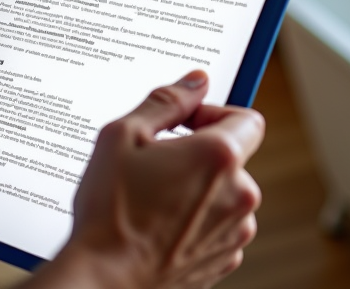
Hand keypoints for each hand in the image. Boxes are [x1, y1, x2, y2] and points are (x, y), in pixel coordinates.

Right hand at [35, 71, 263, 288]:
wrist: (103, 278)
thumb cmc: (110, 210)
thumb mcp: (124, 134)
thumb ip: (168, 100)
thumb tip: (196, 80)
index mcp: (219, 157)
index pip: (246, 117)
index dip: (214, 113)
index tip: (184, 124)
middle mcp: (239, 195)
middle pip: (233, 155)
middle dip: (199, 152)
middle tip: (155, 162)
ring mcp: (235, 233)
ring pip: (226, 191)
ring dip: (199, 187)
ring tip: (154, 196)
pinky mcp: (224, 260)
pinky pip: (220, 224)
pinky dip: (197, 219)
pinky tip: (161, 222)